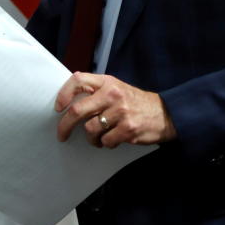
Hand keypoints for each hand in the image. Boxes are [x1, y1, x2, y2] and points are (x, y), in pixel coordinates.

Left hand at [55, 72, 176, 147]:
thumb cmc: (137, 102)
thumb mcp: (117, 88)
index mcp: (108, 82)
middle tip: (62, 134)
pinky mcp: (127, 129)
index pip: (78, 80)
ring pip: (90, 130)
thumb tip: (71, 94)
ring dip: (91, 138)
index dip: (63, 94)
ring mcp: (120, 112)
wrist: (166, 114)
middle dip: (65, 126)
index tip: (58, 107)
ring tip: (99, 137)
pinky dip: (106, 143)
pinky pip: (105, 141)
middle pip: (78, 110)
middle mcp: (113, 94)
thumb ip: (97, 90)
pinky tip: (114, 139)